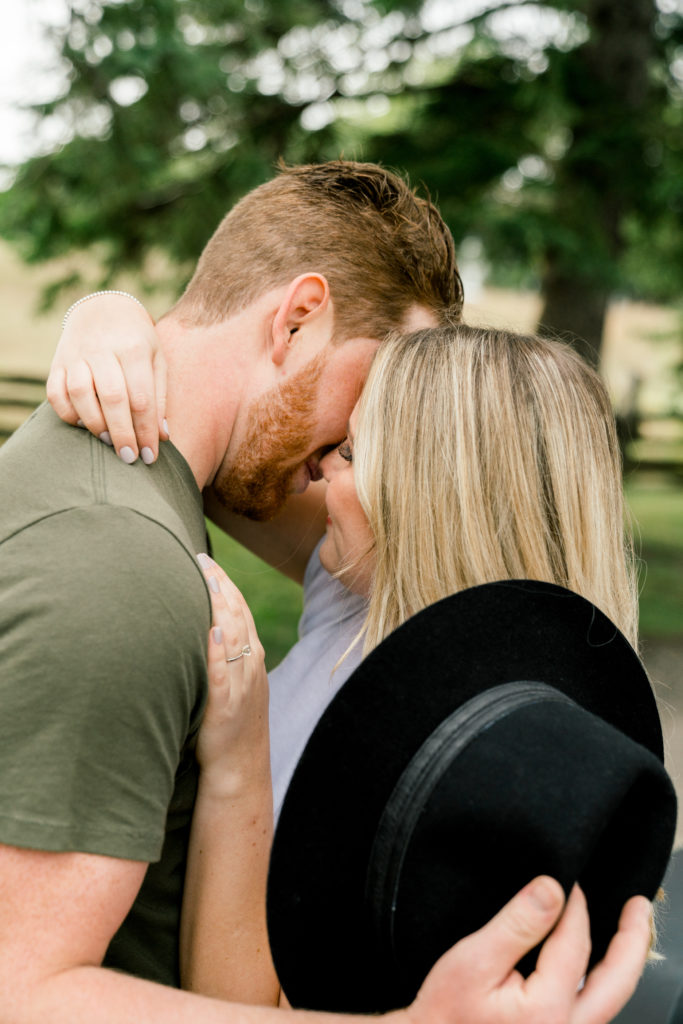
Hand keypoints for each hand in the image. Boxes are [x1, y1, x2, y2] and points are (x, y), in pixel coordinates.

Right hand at [46, 292, 167, 463]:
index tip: (150, 457)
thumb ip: (159, 397)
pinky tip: (83, 424)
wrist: (104, 309)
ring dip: (94, 424)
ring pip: (80, 394)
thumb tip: (161, 436)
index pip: (141, 398)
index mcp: (134, 349)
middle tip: (129, 458)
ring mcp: (76, 355)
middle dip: (122, 433)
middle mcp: (103, 350)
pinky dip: (67, 413)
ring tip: (107, 440)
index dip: (145, 431)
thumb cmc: (138, 342)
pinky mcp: (57, 362)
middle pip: (112, 398)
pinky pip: (55, 393)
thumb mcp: (157, 361)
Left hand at [197, 554, 268, 794]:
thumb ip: (222, 655)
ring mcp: (240, 686)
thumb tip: (201, 625)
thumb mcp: (233, 684)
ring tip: (206, 583)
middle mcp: (249, 666)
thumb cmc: (229, 726)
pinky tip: (210, 633)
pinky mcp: (226, 707)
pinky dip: (218, 654)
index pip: (239, 611)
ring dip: (220, 609)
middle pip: (237, 617)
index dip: (224, 584)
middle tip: (200, 559)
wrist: (241, 770)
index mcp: (250, 658)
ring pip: (233, 639)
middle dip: (220, 586)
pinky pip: (222, 676)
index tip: (206, 560)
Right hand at [404, 878, 650, 1023]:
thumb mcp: (473, 961)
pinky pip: (595, 1008)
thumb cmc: (444, 1012)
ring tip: (627, 929)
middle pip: (617, 980)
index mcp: (548, 1009)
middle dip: (631, 937)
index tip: (566, 880)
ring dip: (622, 961)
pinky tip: (597, 963)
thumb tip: (552, 888)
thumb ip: (517, 925)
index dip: (573, 905)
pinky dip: (603, 979)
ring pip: (611, 998)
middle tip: (637, 906)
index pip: (575, 942)